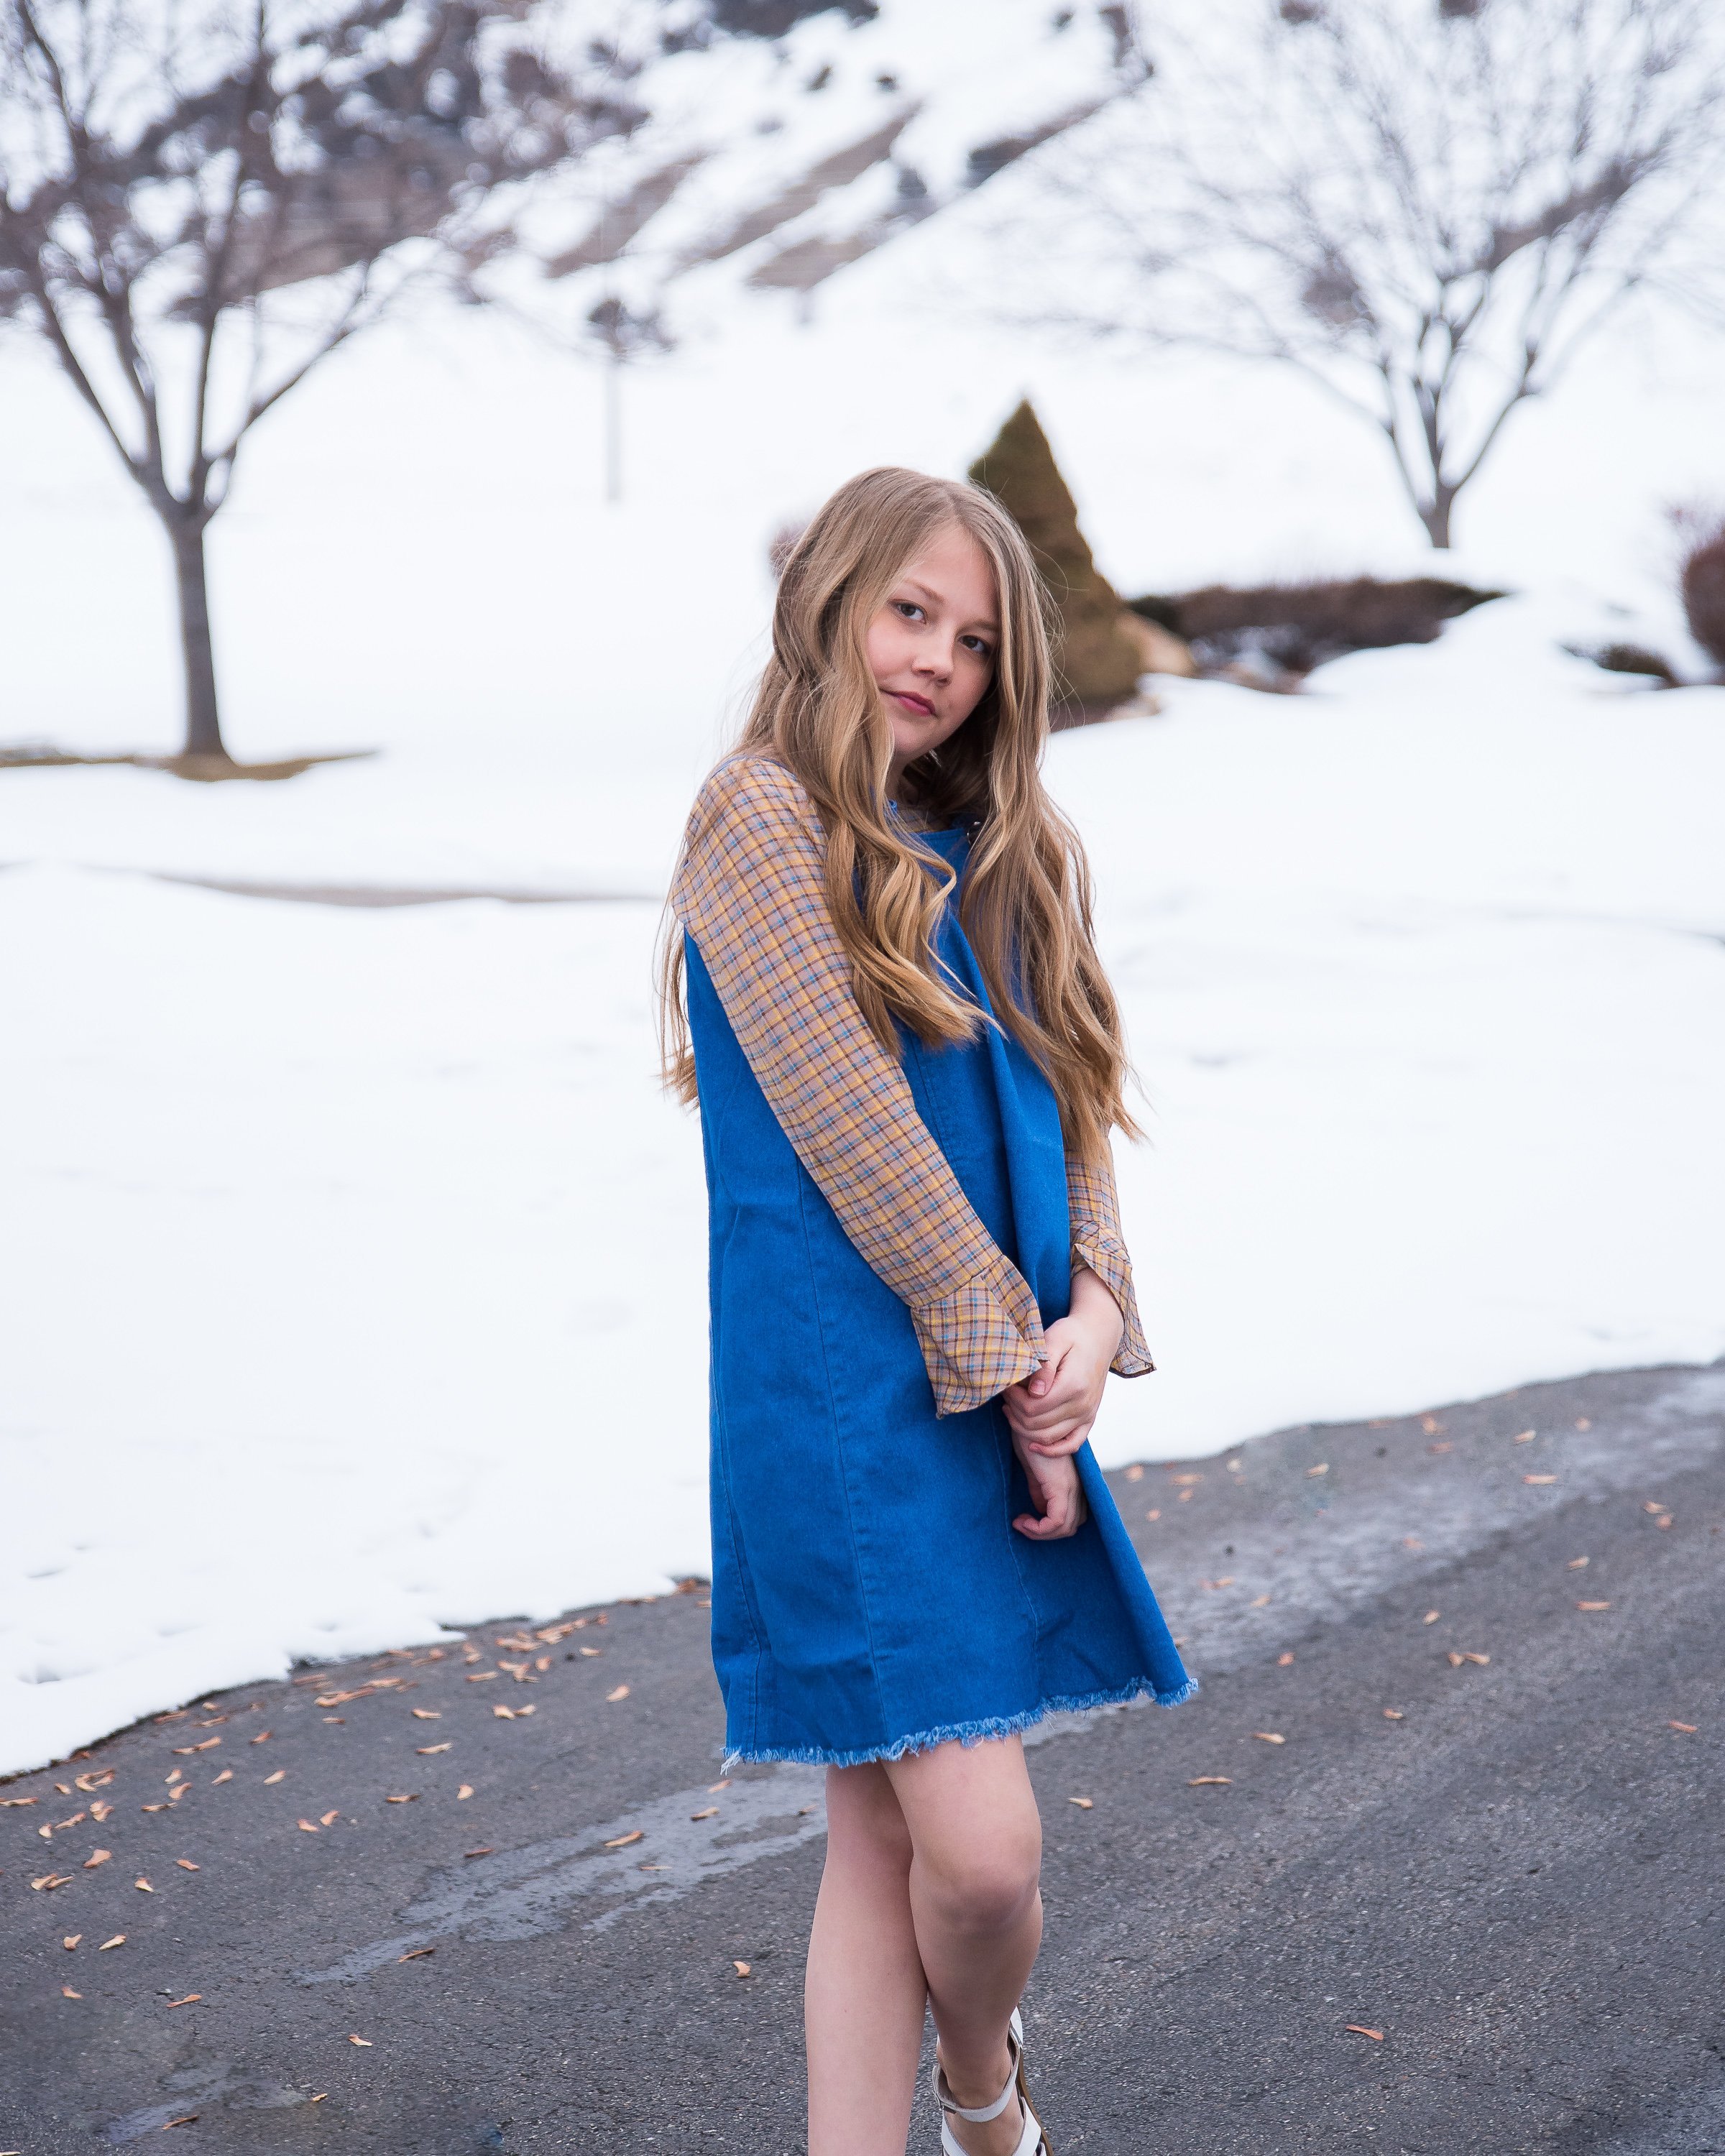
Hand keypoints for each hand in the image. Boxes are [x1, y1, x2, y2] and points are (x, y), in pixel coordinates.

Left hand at [1000, 1267, 1124, 1459]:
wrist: (1098, 1337)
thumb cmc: (1072, 1334)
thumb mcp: (1055, 1340)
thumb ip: (1043, 1366)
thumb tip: (1034, 1392)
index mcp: (1073, 1385)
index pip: (1033, 1407)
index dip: (1013, 1399)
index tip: (1006, 1385)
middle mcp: (1083, 1405)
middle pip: (1036, 1424)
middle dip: (1015, 1411)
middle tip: (1007, 1394)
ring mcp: (1087, 1414)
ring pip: (1048, 1437)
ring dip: (1024, 1427)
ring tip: (1012, 1408)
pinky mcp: (1089, 1419)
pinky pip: (1071, 1445)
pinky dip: (1051, 1450)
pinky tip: (1032, 1445)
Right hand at [1010, 1432, 1087, 1540]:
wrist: (1029, 1418)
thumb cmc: (1029, 1438)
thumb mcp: (1034, 1469)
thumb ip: (1039, 1489)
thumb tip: (1038, 1509)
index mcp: (1072, 1483)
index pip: (1073, 1519)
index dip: (1050, 1529)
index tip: (1025, 1521)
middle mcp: (1076, 1486)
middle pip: (1071, 1526)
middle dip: (1045, 1534)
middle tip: (1022, 1525)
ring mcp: (1070, 1486)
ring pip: (1065, 1527)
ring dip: (1040, 1533)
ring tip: (1020, 1523)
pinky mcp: (1060, 1485)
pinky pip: (1056, 1520)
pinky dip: (1039, 1528)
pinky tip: (1021, 1519)